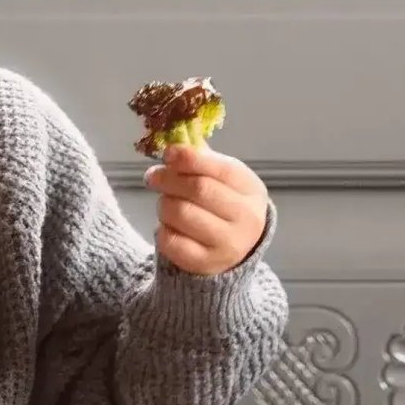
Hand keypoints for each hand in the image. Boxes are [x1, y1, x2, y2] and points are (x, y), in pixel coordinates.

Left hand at [144, 144, 268, 276]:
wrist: (233, 250)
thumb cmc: (223, 205)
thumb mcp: (223, 180)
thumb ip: (201, 160)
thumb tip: (172, 141)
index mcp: (251, 190)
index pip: (220, 169)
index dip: (189, 158)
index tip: (168, 153)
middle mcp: (246, 218)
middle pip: (198, 189)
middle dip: (168, 179)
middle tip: (153, 176)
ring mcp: (228, 244)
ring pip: (180, 213)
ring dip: (164, 204)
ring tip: (166, 203)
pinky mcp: (206, 264)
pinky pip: (170, 240)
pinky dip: (162, 229)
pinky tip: (169, 226)